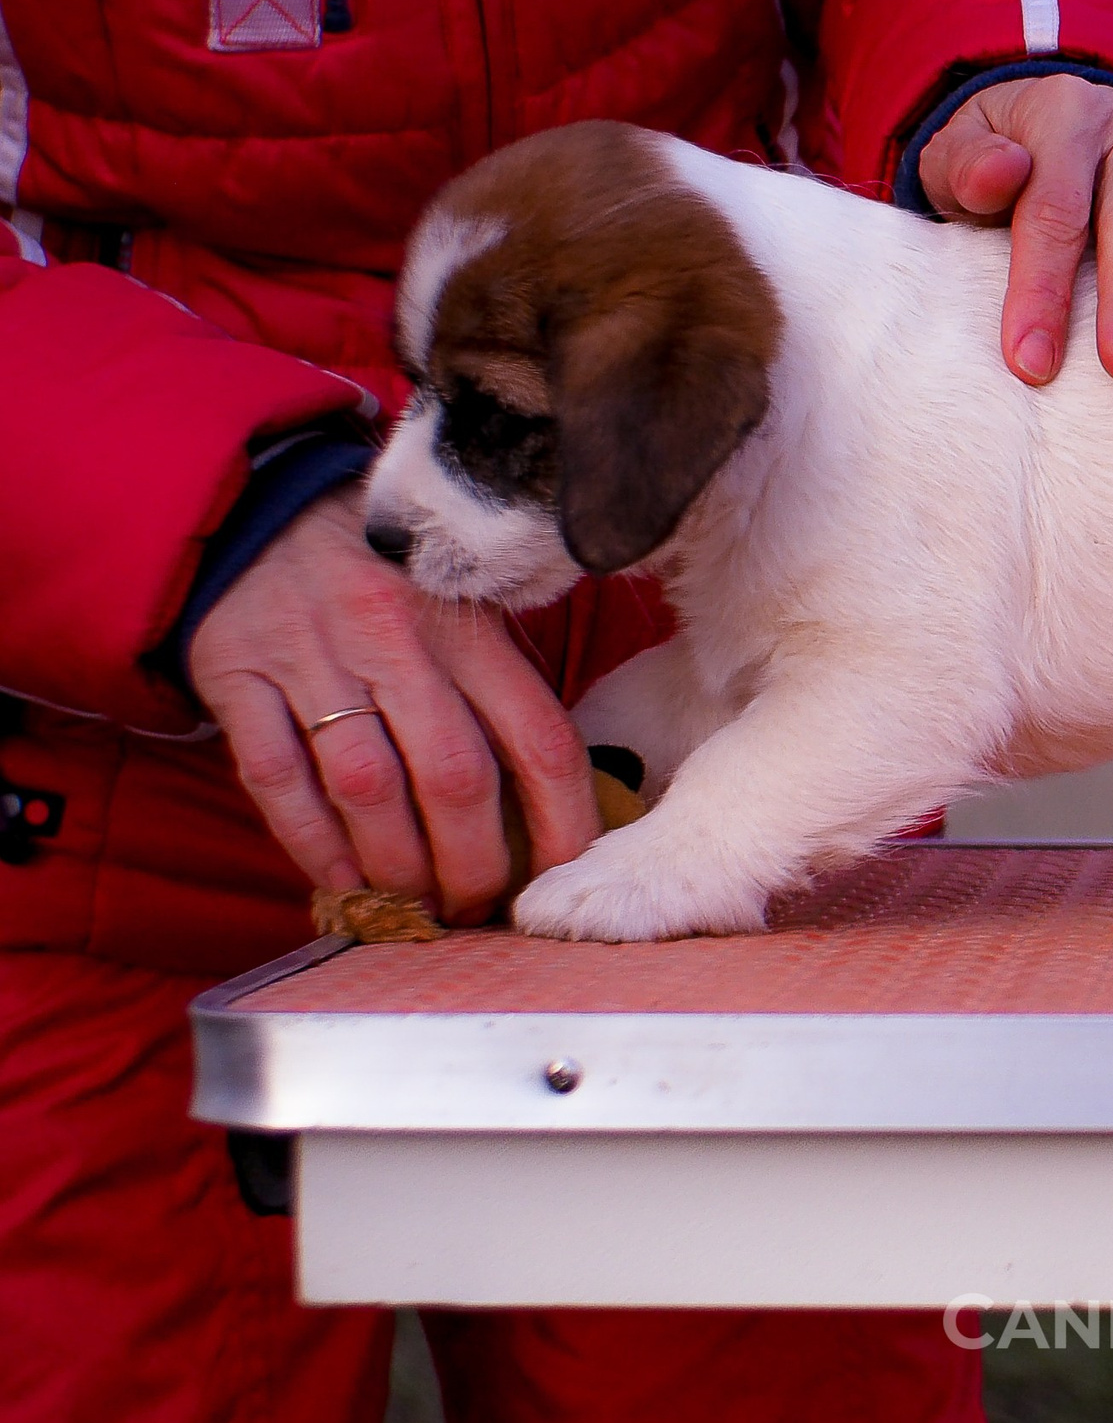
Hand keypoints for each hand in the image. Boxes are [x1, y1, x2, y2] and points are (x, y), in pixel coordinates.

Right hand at [187, 490, 599, 924]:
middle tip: (479, 907)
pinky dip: (313, 847)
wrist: (260, 512)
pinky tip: (343, 887)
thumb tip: (564, 788)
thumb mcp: (462, 602)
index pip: (538, 735)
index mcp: (467, 622)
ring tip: (418, 909)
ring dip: (398, 867)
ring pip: (368, 788)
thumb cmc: (386, 580)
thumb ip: (507, 679)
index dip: (562, 819)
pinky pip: (279, 781)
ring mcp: (312, 658)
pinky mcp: (239, 679)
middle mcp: (395, 637)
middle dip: (474, 862)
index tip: (563, 873)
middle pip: (454, 776)